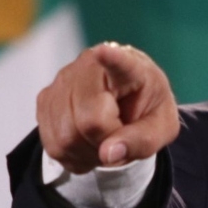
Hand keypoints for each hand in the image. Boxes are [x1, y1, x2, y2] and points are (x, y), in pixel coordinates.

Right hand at [37, 42, 179, 173]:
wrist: (128, 102)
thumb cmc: (147, 110)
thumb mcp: (162, 128)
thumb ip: (141, 141)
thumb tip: (108, 154)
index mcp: (130, 68)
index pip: (119, 63)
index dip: (111, 59)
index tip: (103, 53)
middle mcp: (89, 67)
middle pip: (88, 121)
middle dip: (105, 142)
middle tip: (119, 138)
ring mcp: (62, 82)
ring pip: (66, 137)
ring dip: (87, 153)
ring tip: (104, 141)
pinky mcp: (45, 100)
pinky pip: (53, 144)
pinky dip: (72, 155)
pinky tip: (87, 143)